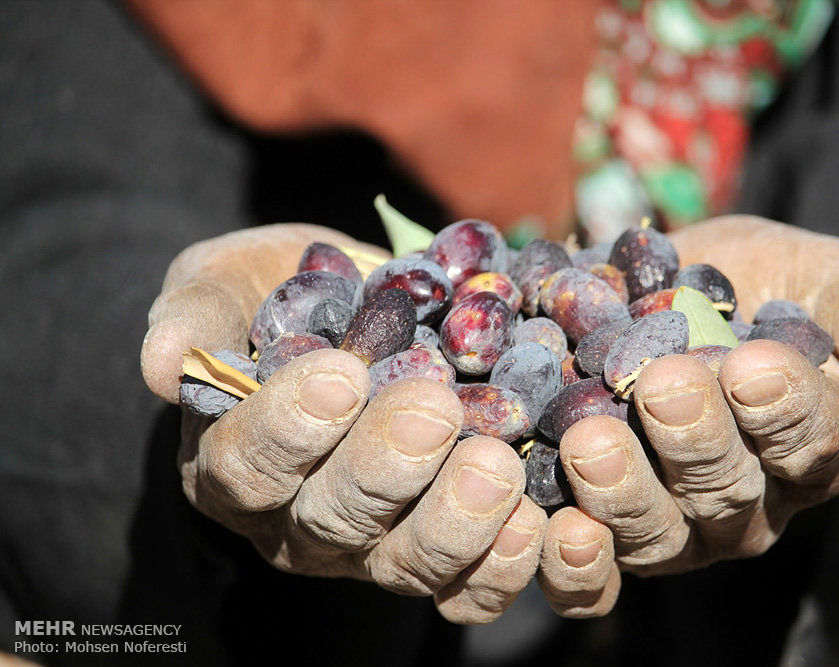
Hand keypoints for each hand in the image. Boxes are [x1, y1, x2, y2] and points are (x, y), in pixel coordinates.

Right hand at [141, 224, 546, 623]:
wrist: (360, 317)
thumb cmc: (283, 299)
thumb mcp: (228, 285)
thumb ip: (196, 317)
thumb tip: (160, 362)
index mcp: (237, 463)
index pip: (246, 463)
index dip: (287, 426)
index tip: (338, 373)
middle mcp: (301, 522)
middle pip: (334, 520)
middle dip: (385, 467)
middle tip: (433, 411)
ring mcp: (376, 547)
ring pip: (409, 564)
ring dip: (456, 521)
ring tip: (496, 463)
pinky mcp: (446, 555)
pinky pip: (472, 587)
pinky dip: (508, 565)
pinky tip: (542, 523)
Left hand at [538, 215, 838, 616]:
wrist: (648, 292)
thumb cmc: (751, 283)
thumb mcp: (822, 279)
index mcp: (809, 443)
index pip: (809, 437)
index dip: (783, 407)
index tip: (754, 365)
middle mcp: (745, 500)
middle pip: (725, 490)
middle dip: (695, 441)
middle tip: (662, 388)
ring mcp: (670, 523)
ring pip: (656, 532)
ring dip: (622, 491)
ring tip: (589, 439)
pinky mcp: (602, 532)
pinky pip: (595, 575)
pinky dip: (574, 564)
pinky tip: (555, 529)